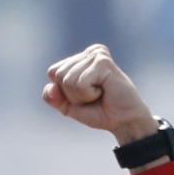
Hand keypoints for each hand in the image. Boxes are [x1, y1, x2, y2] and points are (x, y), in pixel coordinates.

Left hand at [41, 41, 157, 141]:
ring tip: (100, 94)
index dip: (64, 91)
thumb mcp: (69, 106)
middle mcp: (89, 52)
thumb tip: (50, 88)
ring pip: (68, 80)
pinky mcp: (103, 61)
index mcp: (81, 58)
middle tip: (93, 96)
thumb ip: (53, 97)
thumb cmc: (99, 111)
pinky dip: (89, 94)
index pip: (53, 72)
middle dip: (72, 94)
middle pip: (59, 75)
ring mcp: (96, 54)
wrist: (123, 121)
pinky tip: (104, 91)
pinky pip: (79, 83)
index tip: (84, 95)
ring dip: (82, 95)